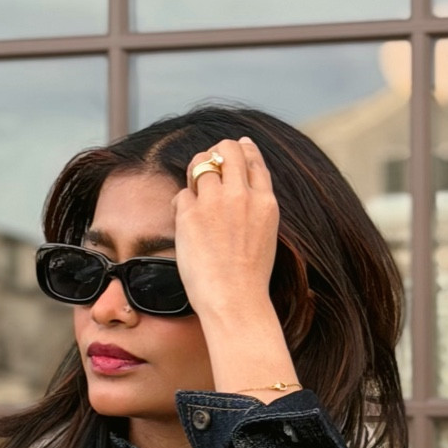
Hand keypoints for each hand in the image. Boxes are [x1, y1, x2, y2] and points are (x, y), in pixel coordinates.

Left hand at [172, 137, 299, 396]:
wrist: (236, 301)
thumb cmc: (249, 279)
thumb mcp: (265, 236)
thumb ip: (256, 209)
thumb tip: (244, 189)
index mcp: (265, 202)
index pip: (253, 160)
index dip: (242, 149)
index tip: (237, 146)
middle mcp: (241, 196)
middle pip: (227, 150)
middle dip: (216, 152)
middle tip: (208, 163)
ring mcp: (215, 202)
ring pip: (200, 163)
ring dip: (195, 172)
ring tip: (194, 190)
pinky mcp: (190, 214)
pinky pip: (182, 194)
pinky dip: (182, 205)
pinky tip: (185, 223)